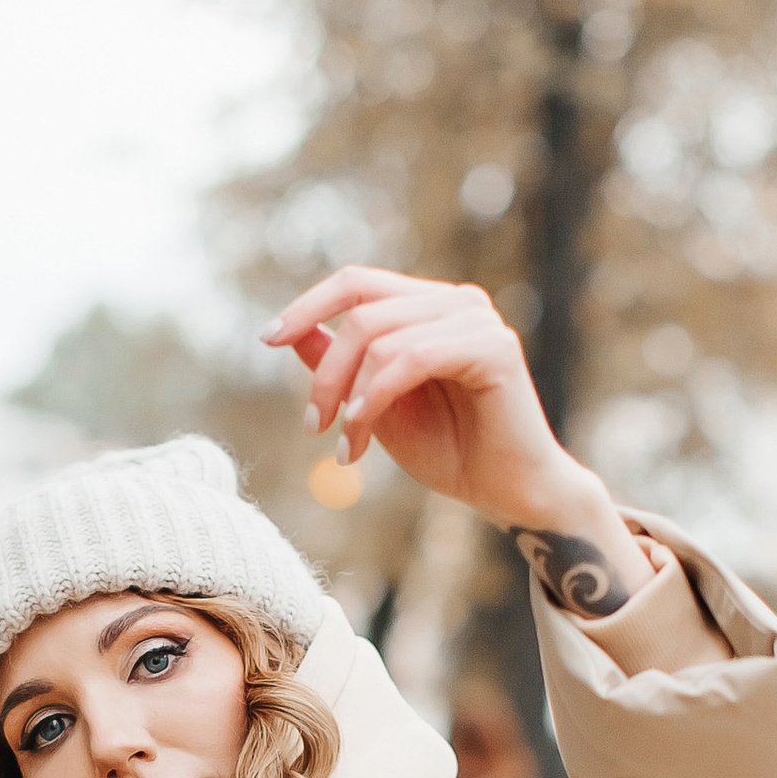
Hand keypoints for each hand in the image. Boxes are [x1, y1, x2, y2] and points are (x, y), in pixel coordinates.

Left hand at [261, 268, 649, 609]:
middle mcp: (456, 302)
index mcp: (429, 307)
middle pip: (361, 310)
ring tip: (346, 448)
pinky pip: (411, 358)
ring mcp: (478, 320)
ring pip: (380, 336)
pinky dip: (375, 396)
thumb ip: (340, 366)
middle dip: (325, 372)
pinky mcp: (493, 348)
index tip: (267, 340)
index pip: (357, 282)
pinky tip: (362, 435)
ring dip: (349, 397)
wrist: (510, 494)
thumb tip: (292, 332)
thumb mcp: (375, 406)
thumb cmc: (450, 452)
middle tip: (313, 427)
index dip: (308, 305)